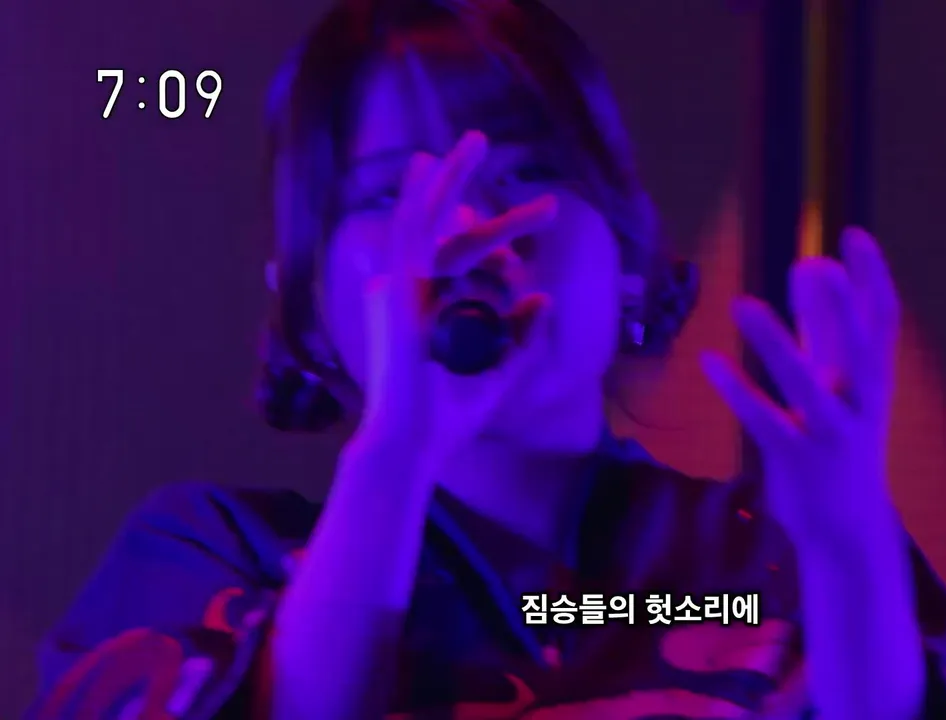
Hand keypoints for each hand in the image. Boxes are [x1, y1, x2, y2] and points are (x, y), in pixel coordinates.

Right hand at [355, 131, 558, 463]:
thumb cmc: (450, 419)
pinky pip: (420, 238)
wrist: (414, 446)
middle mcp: (406, 291)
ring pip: (426, 220)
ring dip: (451, 178)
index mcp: (425, 308)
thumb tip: (546, 299)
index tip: (514, 223)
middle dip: (454, 182)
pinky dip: (430, 201)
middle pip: (434, 226)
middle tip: (477, 140)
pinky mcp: (397, 294)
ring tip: (476, 141)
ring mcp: (398, 290)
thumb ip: (523, 338)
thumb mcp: (502, 372)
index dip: (480, 227)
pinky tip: (436, 165)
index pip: (450, 252)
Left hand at [701, 227, 900, 552]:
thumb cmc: (839, 440)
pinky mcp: (794, 461)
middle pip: (858, 351)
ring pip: (804, 387)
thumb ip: (824, 324)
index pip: (884, 323)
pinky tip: (709, 360)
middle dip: (840, 308)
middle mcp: (860, 405)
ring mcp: (829, 435)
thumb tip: (810, 263)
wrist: (849, 530)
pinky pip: (765, 422)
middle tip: (814, 261)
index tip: (855, 235)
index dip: (874, 279)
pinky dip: (737, 391)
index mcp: (875, 380)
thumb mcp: (838, 380)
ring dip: (773, 345)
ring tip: (739, 304)